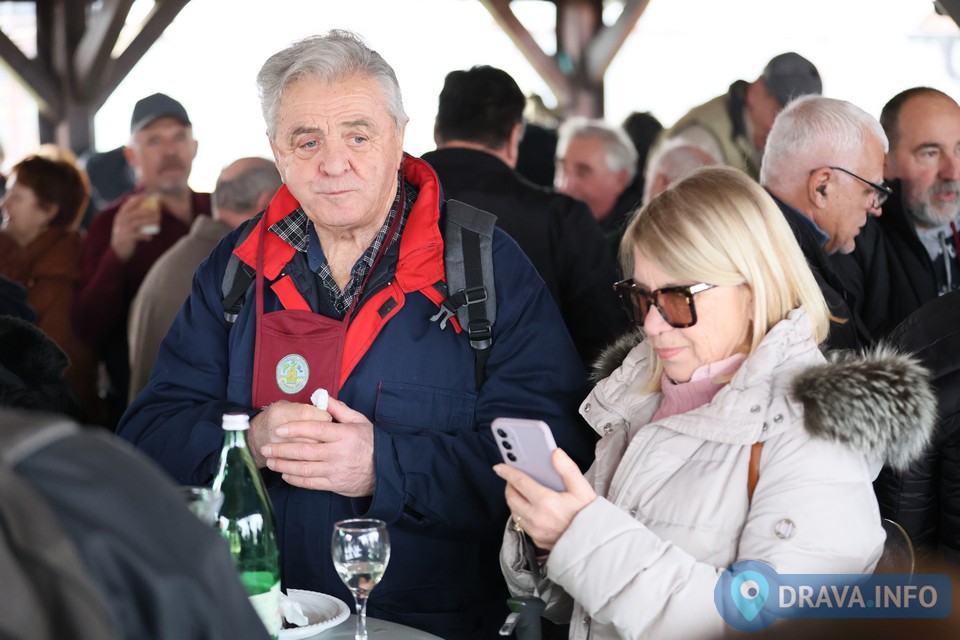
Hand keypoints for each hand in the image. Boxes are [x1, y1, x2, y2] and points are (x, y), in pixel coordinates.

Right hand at [110, 193, 161, 260]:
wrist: (117, 251)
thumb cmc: (125, 235)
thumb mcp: (125, 224)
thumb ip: (132, 217)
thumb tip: (147, 209)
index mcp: (120, 216)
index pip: (127, 206)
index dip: (136, 201)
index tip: (146, 197)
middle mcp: (120, 221)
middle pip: (134, 213)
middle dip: (147, 211)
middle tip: (158, 212)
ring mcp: (122, 229)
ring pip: (137, 223)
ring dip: (148, 222)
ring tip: (158, 222)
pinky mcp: (126, 238)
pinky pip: (137, 235)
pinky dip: (144, 235)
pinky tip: (150, 237)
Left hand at [259, 397, 375, 496]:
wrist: (384, 470)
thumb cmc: (370, 443)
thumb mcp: (359, 421)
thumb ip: (339, 409)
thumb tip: (320, 396)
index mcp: (344, 435)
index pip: (315, 430)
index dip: (295, 429)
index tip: (279, 430)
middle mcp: (338, 453)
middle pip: (304, 450)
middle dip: (281, 449)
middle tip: (266, 447)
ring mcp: (335, 470)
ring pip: (304, 468)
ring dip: (284, 465)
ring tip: (270, 461)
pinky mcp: (334, 484)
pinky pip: (311, 483)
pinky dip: (295, 479)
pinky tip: (285, 474)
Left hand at [494, 448, 595, 550]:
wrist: (596, 544)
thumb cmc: (589, 515)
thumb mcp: (583, 489)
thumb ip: (567, 469)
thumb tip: (554, 453)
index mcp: (547, 502)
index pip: (520, 482)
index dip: (507, 472)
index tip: (499, 466)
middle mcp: (537, 518)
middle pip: (512, 498)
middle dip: (509, 486)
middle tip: (513, 478)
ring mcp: (535, 531)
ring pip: (514, 512)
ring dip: (514, 500)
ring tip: (521, 491)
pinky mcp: (537, 541)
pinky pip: (522, 524)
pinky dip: (521, 513)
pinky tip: (530, 507)